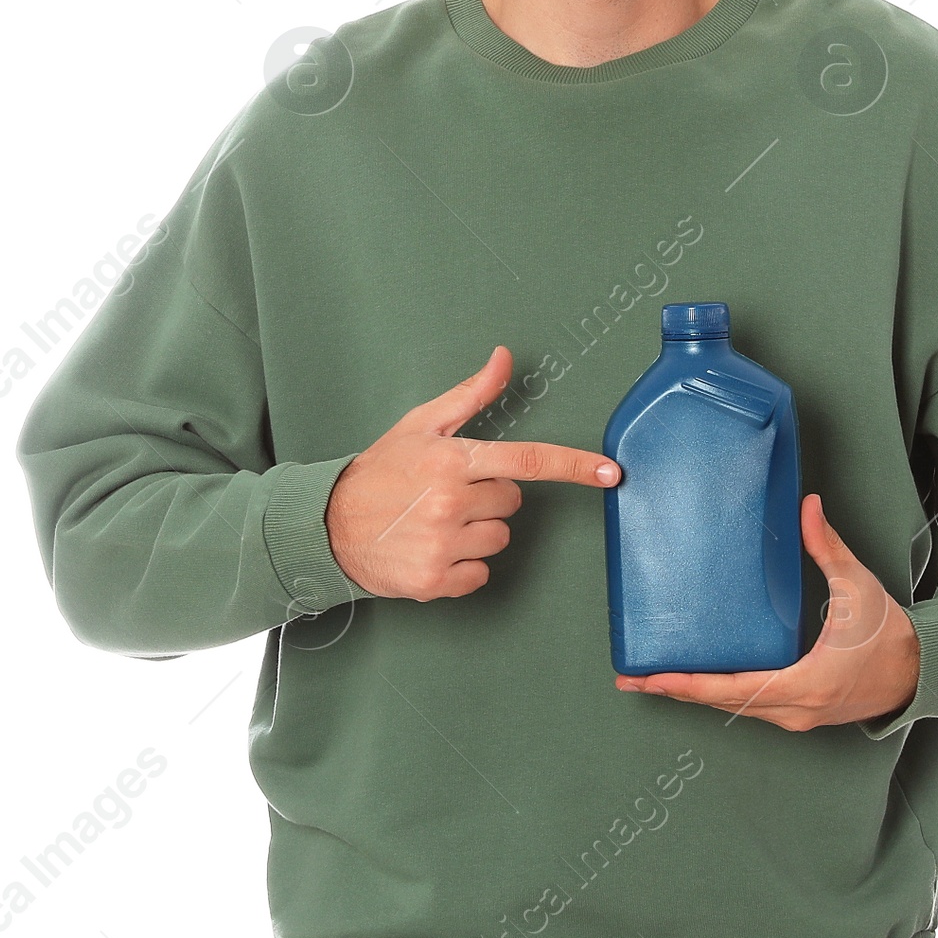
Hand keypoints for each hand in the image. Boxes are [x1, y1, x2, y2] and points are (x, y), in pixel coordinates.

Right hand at [326, 345, 619, 599]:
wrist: (328, 525)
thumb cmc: (379, 473)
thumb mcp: (421, 425)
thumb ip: (471, 395)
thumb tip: (504, 357)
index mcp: (453, 459)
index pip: (528, 460)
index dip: (574, 466)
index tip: (609, 472)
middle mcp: (451, 501)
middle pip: (513, 503)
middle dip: (489, 498)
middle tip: (448, 495)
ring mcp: (442, 543)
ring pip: (500, 539)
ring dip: (476, 534)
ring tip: (436, 523)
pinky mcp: (435, 580)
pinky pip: (480, 574)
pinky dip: (462, 568)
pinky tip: (432, 550)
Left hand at [615, 493, 920, 729]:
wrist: (921, 672)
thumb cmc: (889, 633)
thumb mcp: (857, 587)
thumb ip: (827, 547)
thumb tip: (807, 505)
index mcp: (805, 682)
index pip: (733, 688)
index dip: (689, 684)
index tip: (651, 679)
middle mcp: (795, 709)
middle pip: (722, 703)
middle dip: (676, 691)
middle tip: (631, 680)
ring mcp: (797, 717)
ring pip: (734, 709)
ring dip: (695, 695)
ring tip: (653, 681)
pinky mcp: (800, 714)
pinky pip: (750, 707)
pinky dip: (720, 695)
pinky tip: (697, 682)